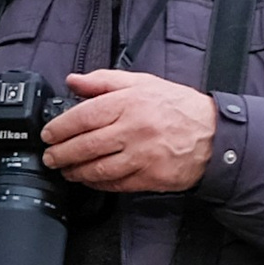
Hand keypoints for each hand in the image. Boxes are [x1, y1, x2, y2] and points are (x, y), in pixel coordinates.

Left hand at [42, 70, 218, 193]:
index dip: (60, 127)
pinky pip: (115, 183)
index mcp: (130, 103)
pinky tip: (88, 179)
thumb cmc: (178, 108)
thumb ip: (105, 81)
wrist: (215, 135)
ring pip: (98, 168)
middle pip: (86, 145)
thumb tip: (74, 81)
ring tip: (65, 169)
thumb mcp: (143, 83)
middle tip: (50, 156)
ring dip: (75, 171)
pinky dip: (97, 183)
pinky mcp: (150, 177)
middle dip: (61, 153)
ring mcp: (142, 156)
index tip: (48, 134)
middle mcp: (134, 129)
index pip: (84, 116)